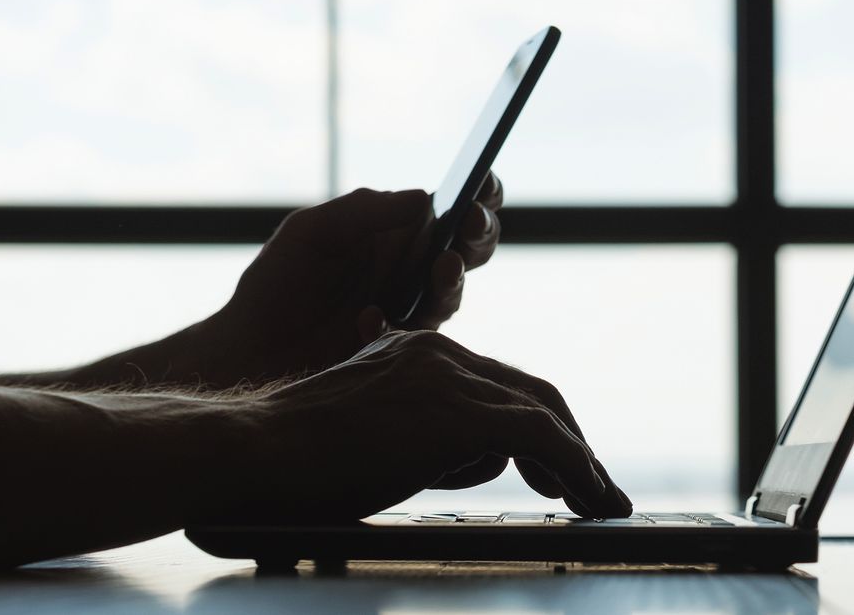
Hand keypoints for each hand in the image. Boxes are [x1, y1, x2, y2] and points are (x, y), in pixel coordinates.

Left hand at [199, 175, 503, 386]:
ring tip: (441, 266)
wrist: (252, 347)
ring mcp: (413, 309)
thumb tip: (426, 199)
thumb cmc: (280, 282)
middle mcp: (417, 266)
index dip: (480, 191)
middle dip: (480, 232)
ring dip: (452, 279)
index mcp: (402, 228)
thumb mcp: (311, 231)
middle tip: (470, 224)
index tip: (482, 182)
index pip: (456, 203)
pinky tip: (366, 319)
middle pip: (472, 246)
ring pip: (453, 293)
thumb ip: (363, 211)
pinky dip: (395, 325)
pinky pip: (417, 338)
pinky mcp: (403, 350)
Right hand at [232, 330, 632, 520]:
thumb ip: (428, 437)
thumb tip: (483, 457)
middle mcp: (438, 353)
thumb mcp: (375, 440)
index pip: (494, 384)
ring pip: (542, 409)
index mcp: (414, 354)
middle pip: (529, 390)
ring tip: (599, 499)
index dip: (534, 426)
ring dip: (580, 459)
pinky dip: (574, 466)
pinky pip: (540, 435)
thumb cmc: (296, 464)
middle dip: (568, 440)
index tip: (554, 467)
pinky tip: (588, 497)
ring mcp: (448, 376)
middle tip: (589, 484)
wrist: (253, 454)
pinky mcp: (457, 410)